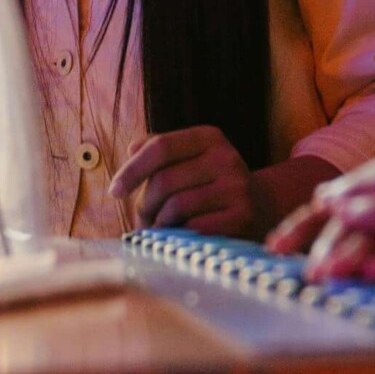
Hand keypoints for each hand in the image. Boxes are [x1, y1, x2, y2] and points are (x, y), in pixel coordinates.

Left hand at [108, 126, 252, 235]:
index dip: (132, 170)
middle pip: (164, 180)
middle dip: (145, 204)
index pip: (161, 147)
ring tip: (159, 228)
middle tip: (142, 219)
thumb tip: (132, 150)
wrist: (260, 207)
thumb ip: (158, 151)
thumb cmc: (209, 184)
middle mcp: (226, 157)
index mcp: (209, 137)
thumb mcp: (189, 159)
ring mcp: (237, 187)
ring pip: (176, 207)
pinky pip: (192, 228)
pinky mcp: (241, 217)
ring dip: (159, 223)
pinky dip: (177, 236)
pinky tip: (178, 237)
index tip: (114, 191)